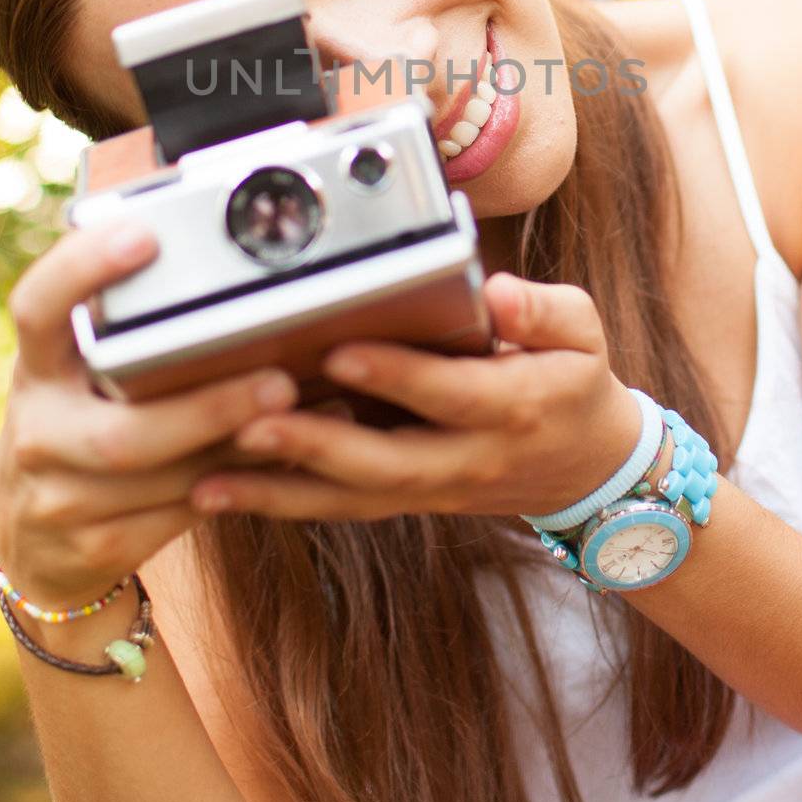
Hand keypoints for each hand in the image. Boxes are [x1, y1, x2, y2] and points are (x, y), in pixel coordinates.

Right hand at [0, 219, 302, 608]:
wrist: (33, 542)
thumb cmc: (82, 425)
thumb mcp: (82, 376)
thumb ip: (126, 334)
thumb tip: (229, 265)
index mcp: (38, 367)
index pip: (38, 308)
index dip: (83, 270)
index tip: (146, 236)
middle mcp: (38, 431)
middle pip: (121, 431)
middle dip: (208, 411)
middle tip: (281, 384)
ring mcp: (59, 498)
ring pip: (162, 481)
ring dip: (239, 451)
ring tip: (304, 420)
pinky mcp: (95, 546)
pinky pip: (178, 516)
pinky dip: (236, 487)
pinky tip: (283, 459)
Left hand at [186, 272, 642, 522]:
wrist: (590, 468)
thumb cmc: (575, 382)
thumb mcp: (583, 331)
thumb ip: (542, 309)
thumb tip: (498, 292)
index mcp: (511, 406)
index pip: (447, 393)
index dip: (395, 376)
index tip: (340, 352)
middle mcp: (467, 458)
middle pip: (386, 464)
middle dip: (316, 446)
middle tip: (251, 424)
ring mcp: (436, 489)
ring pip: (353, 500)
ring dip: (281, 492)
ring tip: (211, 481)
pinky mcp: (410, 500)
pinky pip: (343, 508)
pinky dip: (285, 503)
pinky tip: (226, 493)